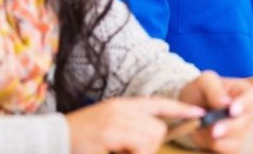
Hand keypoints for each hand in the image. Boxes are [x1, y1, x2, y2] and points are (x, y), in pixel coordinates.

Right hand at [66, 95, 203, 153]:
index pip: (159, 103)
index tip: (199, 113)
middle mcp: (122, 108)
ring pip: (150, 137)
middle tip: (126, 151)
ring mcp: (116, 119)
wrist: (53, 139)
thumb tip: (156, 133)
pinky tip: (112, 152)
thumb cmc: (82, 139)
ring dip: (139, 152)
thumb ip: (131, 127)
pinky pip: (139, 145)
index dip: (181, 108)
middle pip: (158, 127)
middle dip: (149, 145)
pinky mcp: (110, 132)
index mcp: (123, 105)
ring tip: (118, 151)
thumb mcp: (110, 126)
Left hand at [178, 71, 252, 151]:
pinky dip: (215, 147)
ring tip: (202, 129)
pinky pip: (228, 151)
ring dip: (218, 139)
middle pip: (244, 123)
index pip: (252, 98)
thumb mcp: (205, 81)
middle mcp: (248, 113)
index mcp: (246, 93)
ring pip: (236, 140)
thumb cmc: (201, 90)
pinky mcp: (233, 145)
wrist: (190, 107)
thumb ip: (214, 88)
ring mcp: (242, 131)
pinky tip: (205, 138)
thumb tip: (224, 103)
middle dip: (228, 127)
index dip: (243, 105)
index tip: (231, 110)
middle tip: (214, 131)